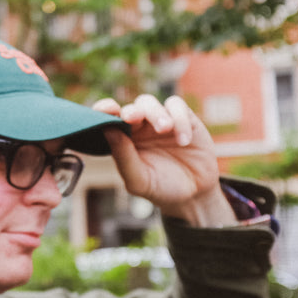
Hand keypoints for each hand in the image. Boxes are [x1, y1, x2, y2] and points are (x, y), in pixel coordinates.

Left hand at [93, 95, 235, 226]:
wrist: (194, 194)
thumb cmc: (160, 188)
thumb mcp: (139, 180)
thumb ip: (123, 157)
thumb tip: (108, 130)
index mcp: (122, 140)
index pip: (108, 119)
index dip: (103, 109)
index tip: (105, 110)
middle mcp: (139, 127)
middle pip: (130, 108)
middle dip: (130, 111)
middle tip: (132, 118)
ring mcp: (160, 120)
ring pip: (149, 102)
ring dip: (154, 113)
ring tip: (164, 128)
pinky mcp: (184, 118)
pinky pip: (177, 106)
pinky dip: (179, 119)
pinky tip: (183, 140)